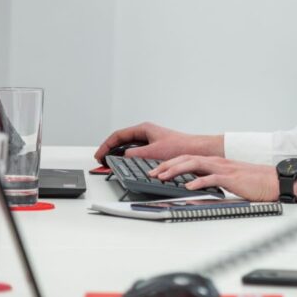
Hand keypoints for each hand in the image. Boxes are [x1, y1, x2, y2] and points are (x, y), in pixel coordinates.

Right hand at [93, 122, 223, 162]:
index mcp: (144, 129)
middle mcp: (146, 133)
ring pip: (129, 148)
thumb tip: (121, 158)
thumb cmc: (179, 147)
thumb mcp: (152, 152)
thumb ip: (134, 154)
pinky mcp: (155, 149)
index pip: (118, 135)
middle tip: (102, 162)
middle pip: (122, 141)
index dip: (106, 145)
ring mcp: (150, 141)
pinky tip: (127, 167)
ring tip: (111, 165)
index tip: (99, 156)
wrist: (197, 151)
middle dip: (110, 151)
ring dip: (119, 156)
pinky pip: (137, 154)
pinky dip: (129, 160)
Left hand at [149, 156, 280, 201]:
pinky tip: (188, 186)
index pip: (188, 159)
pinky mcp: (232, 178)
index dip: (170, 164)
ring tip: (162, 177)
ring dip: (176, 170)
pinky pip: (212, 178)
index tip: (155, 170)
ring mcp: (224, 169)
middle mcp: (218, 162)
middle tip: (151, 173)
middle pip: (187, 159)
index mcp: (216, 163)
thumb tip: (195, 188)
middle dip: (166, 165)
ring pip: (195, 165)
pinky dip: (198, 181)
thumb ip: (213, 181)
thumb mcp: (230, 180)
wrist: (274, 180)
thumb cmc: (254, 182)